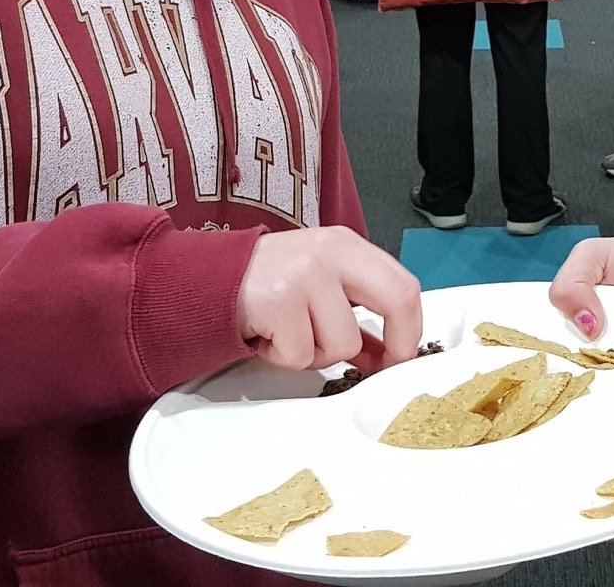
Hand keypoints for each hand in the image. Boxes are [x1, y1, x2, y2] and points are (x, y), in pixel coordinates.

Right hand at [236, 227, 422, 373]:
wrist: (204, 279)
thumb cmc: (266, 285)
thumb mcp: (319, 286)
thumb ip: (355, 314)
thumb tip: (388, 354)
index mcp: (346, 246)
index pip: (404, 285)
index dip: (410, 330)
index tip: (400, 357)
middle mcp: (330, 253)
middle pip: (397, 300)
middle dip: (396, 345)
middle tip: (376, 367)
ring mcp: (304, 275)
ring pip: (342, 343)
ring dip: (315, 354)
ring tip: (288, 334)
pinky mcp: (277, 302)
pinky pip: (301, 355)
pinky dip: (283, 357)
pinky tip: (267, 335)